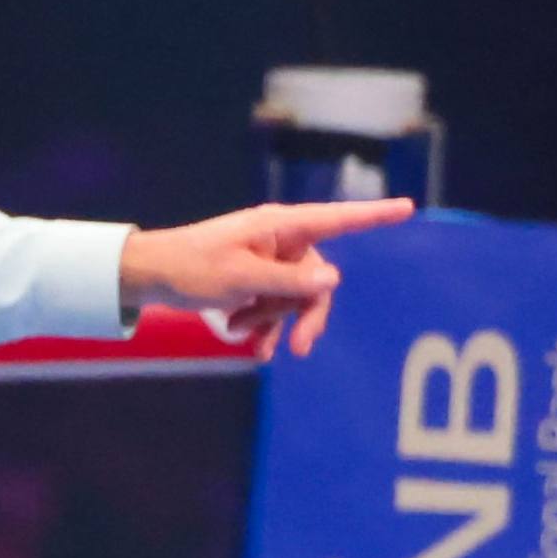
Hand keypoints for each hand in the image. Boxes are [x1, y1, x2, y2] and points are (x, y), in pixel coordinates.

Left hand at [117, 197, 414, 357]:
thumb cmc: (191, 268)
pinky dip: (261, 324)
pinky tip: (247, 343)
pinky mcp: (254, 281)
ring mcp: (268, 261)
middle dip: (305, 313)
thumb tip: (331, 280)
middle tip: (300, 349)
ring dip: (272, 319)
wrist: (148, 277)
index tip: (409, 208)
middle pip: (317, 279)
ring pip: (293, 297)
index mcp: (280, 226)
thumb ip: (287, 282)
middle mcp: (280, 240)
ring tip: (240, 331)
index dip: (373, 216)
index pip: (337, 219)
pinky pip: (273, 305)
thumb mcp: (240, 279)